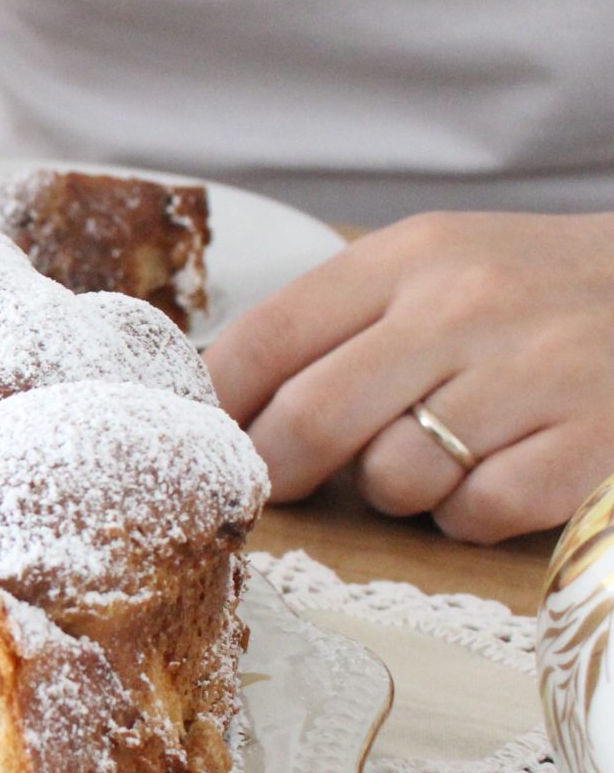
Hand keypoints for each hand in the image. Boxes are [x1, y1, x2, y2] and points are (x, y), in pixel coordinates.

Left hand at [205, 211, 613, 542]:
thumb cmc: (535, 287)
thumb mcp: (433, 266)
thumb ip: (331, 322)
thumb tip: (215, 392)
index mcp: (410, 257)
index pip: (269, 337)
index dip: (216, 406)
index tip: (196, 442)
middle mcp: (466, 309)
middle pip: (313, 419)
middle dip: (275, 469)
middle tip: (273, 485)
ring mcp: (534, 376)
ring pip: (394, 478)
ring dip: (391, 490)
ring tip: (429, 458)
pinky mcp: (591, 444)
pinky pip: (476, 513)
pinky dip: (467, 515)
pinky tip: (492, 478)